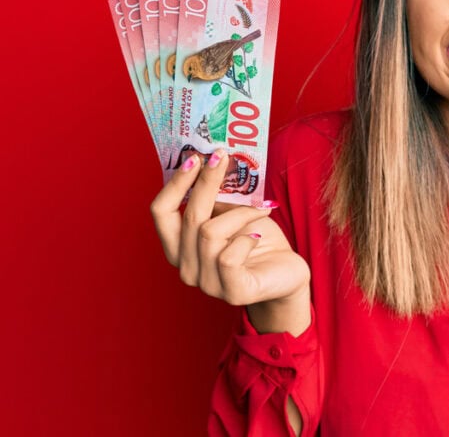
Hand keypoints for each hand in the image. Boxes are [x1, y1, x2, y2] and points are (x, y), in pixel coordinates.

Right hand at [150, 149, 311, 334]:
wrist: (286, 274)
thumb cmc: (256, 240)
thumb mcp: (231, 213)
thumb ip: (215, 197)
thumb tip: (212, 159)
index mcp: (180, 247)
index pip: (161, 212)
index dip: (175, 183)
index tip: (194, 157)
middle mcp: (187, 268)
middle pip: (188, 216)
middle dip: (206, 182)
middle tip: (223, 156)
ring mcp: (207, 284)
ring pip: (210, 233)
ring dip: (240, 213)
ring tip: (260, 210)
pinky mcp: (233, 292)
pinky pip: (229, 256)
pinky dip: (247, 237)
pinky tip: (258, 236)